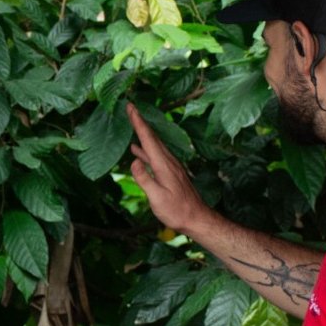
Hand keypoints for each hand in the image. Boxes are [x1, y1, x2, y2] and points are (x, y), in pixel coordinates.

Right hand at [126, 103, 212, 235]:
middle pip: (152, 137)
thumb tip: (133, 161)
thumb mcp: (157, 198)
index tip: (131, 107)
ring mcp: (170, 166)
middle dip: (140, 121)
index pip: (148, 139)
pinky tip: (138, 150)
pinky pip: (156, 155)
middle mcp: (168, 162)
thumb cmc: (176, 211)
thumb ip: (145, 179)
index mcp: (163, 165)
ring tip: (133, 123)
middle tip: (130, 108)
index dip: (138, 123)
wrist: (196, 218)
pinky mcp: (171, 172)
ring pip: (154, 145)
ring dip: (143, 133)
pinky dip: (146, 148)